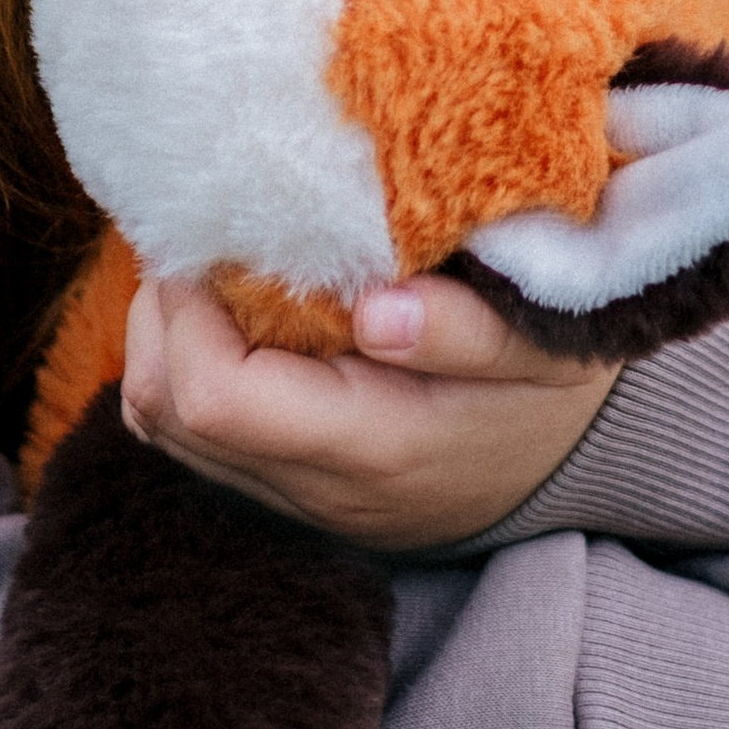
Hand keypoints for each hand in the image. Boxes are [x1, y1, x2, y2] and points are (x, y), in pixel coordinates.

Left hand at [120, 274, 620, 551]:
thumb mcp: (548, 348)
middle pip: (164, 412)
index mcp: (373, 445)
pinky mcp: (281, 486)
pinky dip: (183, 359)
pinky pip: (188, 432)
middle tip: (203, 233)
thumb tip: (375, 308)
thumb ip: (470, 331)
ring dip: (163, 333)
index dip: (188, 309)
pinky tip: (227, 306)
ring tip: (210, 263)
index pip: (216, 398)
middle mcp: (315, 485)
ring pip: (160, 425)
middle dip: (161, 310)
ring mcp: (292, 495)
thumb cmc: (551, 389)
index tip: (217, 232)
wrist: (568, 468)